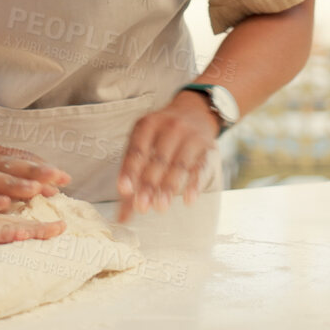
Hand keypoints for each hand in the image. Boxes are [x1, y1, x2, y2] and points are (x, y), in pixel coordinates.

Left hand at [116, 92, 217, 222]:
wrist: (195, 112)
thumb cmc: (162, 136)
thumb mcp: (144, 145)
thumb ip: (132, 178)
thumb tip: (121, 217)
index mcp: (148, 125)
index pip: (137, 149)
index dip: (130, 169)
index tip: (124, 189)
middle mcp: (170, 128)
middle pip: (158, 159)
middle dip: (149, 184)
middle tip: (141, 206)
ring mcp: (191, 137)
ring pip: (179, 164)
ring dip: (169, 186)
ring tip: (160, 207)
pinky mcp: (208, 148)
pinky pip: (200, 167)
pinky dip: (195, 184)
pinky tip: (188, 199)